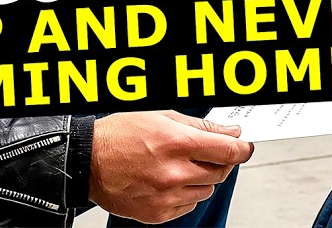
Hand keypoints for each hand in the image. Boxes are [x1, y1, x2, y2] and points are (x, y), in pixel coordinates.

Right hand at [90, 111, 254, 223]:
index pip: (230, 151)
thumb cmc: (119, 136)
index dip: (242, 148)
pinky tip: (169, 180)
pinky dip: (186, 193)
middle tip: (206, 152)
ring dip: (202, 177)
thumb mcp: (163, 117)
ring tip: (179, 165)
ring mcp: (166, 196)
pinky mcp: (158, 213)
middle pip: (221, 171)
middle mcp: (174, 172)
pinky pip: (189, 204)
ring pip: (207, 189)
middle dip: (220, 160)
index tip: (243, 146)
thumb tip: (231, 133)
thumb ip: (203, 127)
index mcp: (177, 143)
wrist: (87, 163)